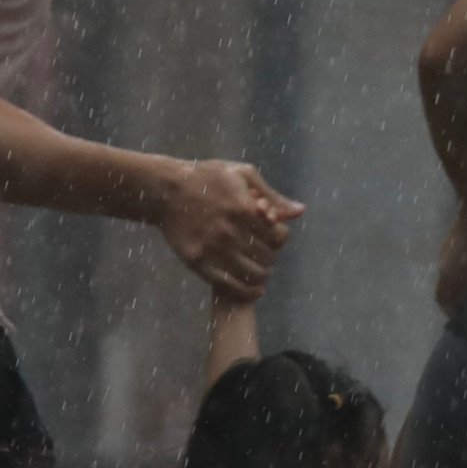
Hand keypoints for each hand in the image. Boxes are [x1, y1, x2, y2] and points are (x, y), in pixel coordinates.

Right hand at [159, 159, 297, 297]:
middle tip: (264, 256)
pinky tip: (253, 290)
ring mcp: (214, 249)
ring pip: (252, 274)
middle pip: (267, 257)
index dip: (279, 239)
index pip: (278, 236)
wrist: (166, 191)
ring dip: (261, 276)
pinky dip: (247, 292)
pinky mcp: (199, 263)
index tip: (272, 238)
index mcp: (244, 209)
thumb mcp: (241, 175)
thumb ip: (271, 195)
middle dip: (270, 258)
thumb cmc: (206, 178)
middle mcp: (231, 231)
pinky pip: (230, 286)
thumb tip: (300, 212)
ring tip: (259, 272)